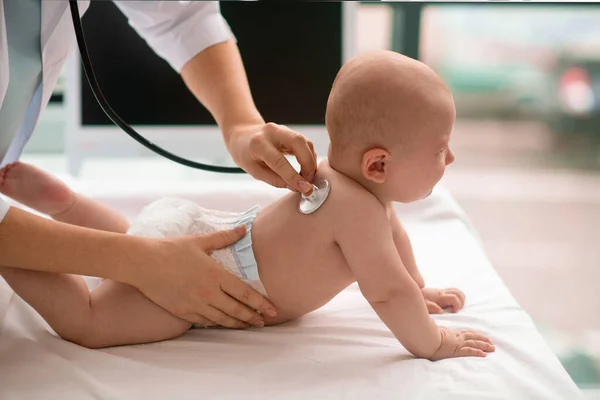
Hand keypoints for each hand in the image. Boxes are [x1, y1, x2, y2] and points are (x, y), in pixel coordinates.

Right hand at [130, 225, 276, 327]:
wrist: (143, 263)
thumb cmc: (171, 249)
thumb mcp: (200, 241)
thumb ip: (224, 237)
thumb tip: (243, 229)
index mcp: (215, 275)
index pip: (244, 293)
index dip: (260, 303)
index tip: (273, 309)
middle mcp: (208, 293)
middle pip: (236, 310)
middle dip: (253, 317)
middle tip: (265, 321)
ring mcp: (195, 305)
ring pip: (222, 319)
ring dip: (238, 323)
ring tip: (248, 325)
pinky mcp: (183, 312)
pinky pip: (205, 321)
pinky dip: (217, 323)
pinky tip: (224, 323)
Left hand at [228, 122, 317, 194]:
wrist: (243, 136)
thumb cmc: (245, 154)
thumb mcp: (254, 171)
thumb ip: (275, 180)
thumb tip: (295, 187)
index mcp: (258, 144)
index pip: (279, 161)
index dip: (293, 176)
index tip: (304, 188)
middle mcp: (272, 132)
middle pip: (298, 142)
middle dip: (308, 163)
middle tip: (308, 180)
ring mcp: (283, 129)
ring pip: (305, 142)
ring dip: (311, 161)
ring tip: (307, 176)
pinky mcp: (290, 131)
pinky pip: (305, 143)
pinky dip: (309, 156)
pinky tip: (306, 167)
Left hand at [422, 287, 465, 313]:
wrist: (411, 293)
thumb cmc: (418, 300)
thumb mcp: (423, 305)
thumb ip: (432, 307)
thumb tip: (441, 311)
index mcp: (439, 296)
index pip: (454, 298)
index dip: (457, 305)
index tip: (454, 312)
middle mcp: (442, 292)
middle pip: (458, 292)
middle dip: (461, 301)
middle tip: (456, 310)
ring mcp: (441, 291)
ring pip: (456, 291)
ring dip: (460, 299)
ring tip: (455, 307)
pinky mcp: (440, 292)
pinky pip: (452, 291)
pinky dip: (456, 297)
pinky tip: (451, 304)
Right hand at [430, 327, 494, 360]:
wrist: (426, 338)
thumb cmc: (427, 334)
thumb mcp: (433, 330)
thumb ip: (437, 330)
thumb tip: (435, 329)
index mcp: (451, 333)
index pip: (466, 333)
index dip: (475, 334)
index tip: (481, 336)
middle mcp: (457, 337)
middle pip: (473, 337)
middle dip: (483, 339)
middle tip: (491, 342)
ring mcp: (457, 343)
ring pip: (474, 343)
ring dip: (484, 345)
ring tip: (492, 348)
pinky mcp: (457, 350)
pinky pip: (469, 351)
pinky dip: (477, 352)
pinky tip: (484, 354)